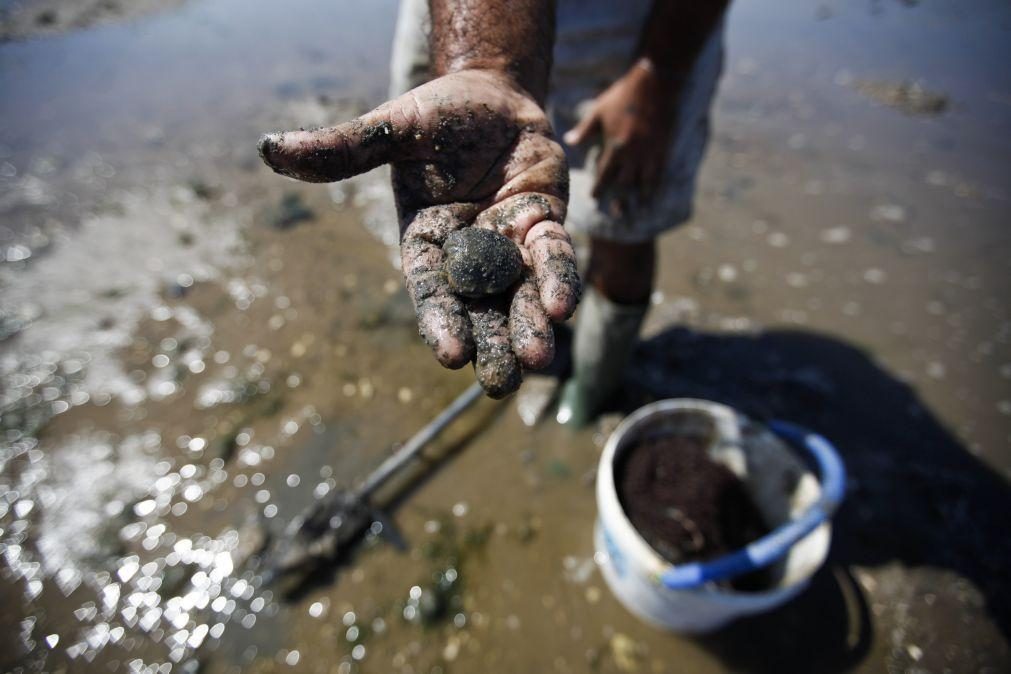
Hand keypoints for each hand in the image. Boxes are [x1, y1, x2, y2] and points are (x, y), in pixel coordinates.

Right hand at [258, 70, 579, 397]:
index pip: (430, 287)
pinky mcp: (545, 226)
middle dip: (491, 342)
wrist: (493, 95)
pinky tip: (564, 308)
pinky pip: (554, 257)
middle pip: (478, 305)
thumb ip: (344, 148)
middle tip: (500, 382)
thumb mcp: (392, 129)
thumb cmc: (437, 115)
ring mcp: (509, 243)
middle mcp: (467, 252)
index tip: (452, 354)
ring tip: (536, 360)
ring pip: (519, 293)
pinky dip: (559, 280)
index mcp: (425, 239)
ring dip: (529, 325)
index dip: (440, 319)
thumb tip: (270, 148)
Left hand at [564, 59, 682, 209]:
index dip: (599, 188)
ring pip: (644, 182)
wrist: (655, 84)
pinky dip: (655, 185)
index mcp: (615, 146)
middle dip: (620, 198)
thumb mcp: (599, 110)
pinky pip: (659, 172)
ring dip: (639, 197)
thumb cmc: (623, 95)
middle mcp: (633, 154)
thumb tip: (569, 141)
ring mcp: (649, 153)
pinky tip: (653, 193)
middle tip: (616, 213)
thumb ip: (584, 130)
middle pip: (625, 183)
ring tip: (637, 209)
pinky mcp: (663, 149)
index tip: (594, 197)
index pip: (605, 174)